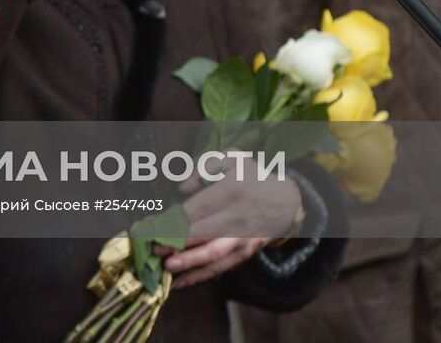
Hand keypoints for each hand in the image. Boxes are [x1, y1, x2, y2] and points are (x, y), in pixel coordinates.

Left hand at [155, 163, 301, 288]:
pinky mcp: (244, 253)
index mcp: (233, 190)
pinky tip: (180, 282)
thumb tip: (182, 188)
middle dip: (177, 243)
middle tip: (154, 248)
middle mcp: (239, 217)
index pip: (201, 207)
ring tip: (167, 267)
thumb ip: (204, 167)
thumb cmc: (251, 177)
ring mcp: (243, 238)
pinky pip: (221, 267)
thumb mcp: (232, 158)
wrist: (285, 203)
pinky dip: (200, 276)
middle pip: (205, 233)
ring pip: (214, 254)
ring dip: (189, 263)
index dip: (178, 218)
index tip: (156, 225)